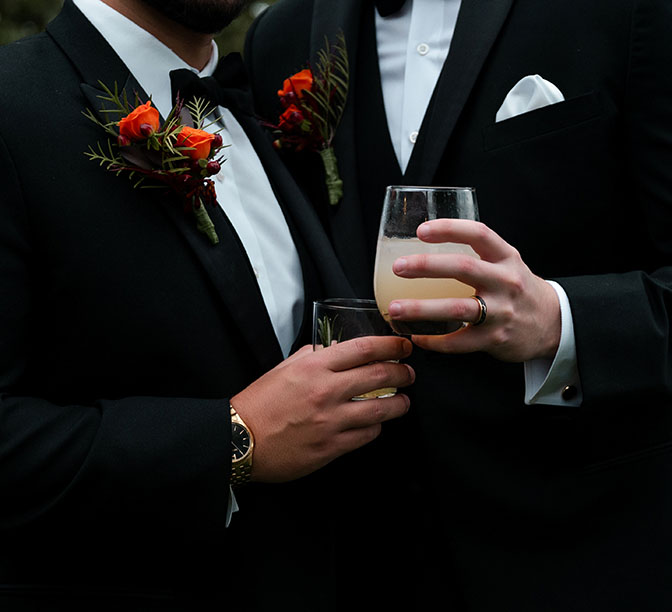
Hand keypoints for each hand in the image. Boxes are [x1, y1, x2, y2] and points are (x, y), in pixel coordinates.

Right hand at [231, 336, 413, 482]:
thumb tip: (334, 349)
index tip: (402, 346)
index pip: (364, 348)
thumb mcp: (284, 368)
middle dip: (403, 372)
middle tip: (408, 373)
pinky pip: (367, 435)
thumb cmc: (259, 403)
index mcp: (314, 367)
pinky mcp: (331, 446)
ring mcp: (331, 420)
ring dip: (399, 403)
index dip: (391, 345)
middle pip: (380, 375)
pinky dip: (376, 427)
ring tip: (403, 401)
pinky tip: (376, 423)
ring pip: (381, 409)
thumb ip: (313, 356)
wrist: (240, 439)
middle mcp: (326, 391)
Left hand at [388, 219, 560, 361]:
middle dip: (426, 266)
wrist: (552, 324)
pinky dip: (434, 340)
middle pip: (463, 268)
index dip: (449, 229)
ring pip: (457, 309)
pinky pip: (458, 341)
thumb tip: (425, 248)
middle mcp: (505, 281)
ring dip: (422, 309)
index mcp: (506, 257)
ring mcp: (501, 312)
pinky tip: (417, 336)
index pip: (478, 234)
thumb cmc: (518, 289)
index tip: (421, 230)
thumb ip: (476, 255)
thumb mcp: (506, 264)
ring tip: (396, 308)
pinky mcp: (495, 339)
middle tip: (398, 267)